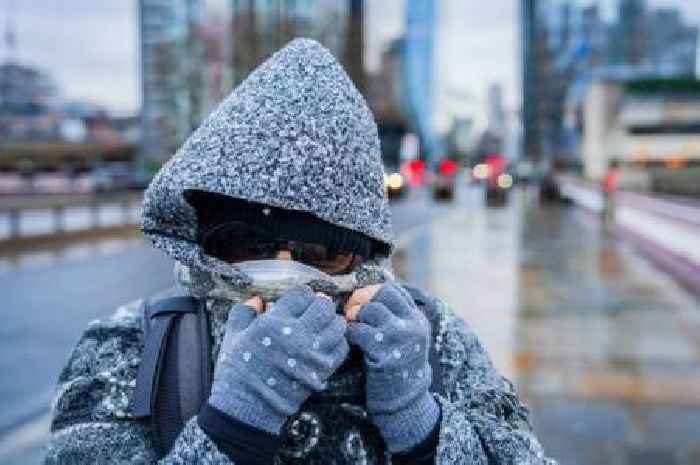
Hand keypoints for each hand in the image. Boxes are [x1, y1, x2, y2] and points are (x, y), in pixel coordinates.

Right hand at [208, 286, 348, 433]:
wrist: (248, 409)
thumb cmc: (237, 372)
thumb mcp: (233, 337)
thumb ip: (243, 314)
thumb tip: (256, 300)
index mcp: (274, 323)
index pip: (301, 294)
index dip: (300, 295)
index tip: (297, 301)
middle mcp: (297, 335)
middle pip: (324, 306)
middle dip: (319, 304)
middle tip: (312, 310)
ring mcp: (313, 353)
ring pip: (338, 325)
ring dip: (331, 322)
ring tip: (321, 326)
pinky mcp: (322, 370)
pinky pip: (342, 348)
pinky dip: (337, 341)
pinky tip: (326, 343)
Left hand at [346, 281, 439, 452]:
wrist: (405, 401)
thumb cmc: (399, 366)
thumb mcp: (406, 338)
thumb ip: (395, 317)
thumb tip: (367, 294)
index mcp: (417, 319)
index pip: (394, 290)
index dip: (372, 291)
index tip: (362, 301)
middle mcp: (412, 325)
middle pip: (381, 295)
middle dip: (361, 299)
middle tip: (351, 311)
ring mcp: (399, 338)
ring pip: (370, 310)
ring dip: (354, 316)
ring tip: (351, 326)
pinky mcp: (384, 353)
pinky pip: (359, 331)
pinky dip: (350, 332)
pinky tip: (350, 340)